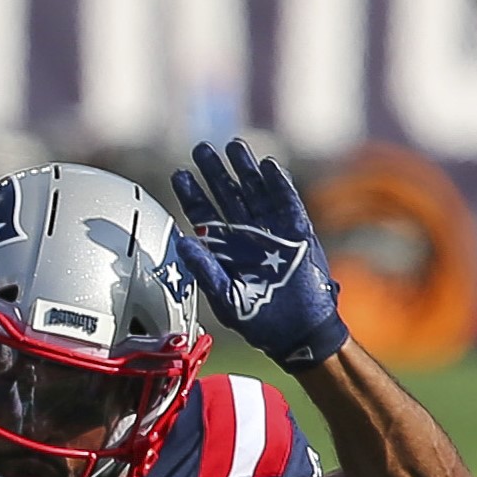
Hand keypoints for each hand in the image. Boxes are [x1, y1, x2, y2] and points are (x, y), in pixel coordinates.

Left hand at [170, 139, 350, 370]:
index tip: (179, 174)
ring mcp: (271, 231)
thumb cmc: (258, 320)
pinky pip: (287, 202)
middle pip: (227, 195)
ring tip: (233, 146)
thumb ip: (204, 269)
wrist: (297, 331)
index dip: (192, 194)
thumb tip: (182, 242)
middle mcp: (245, 235)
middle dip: (214, 172)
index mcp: (224, 250)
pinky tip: (267, 165)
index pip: (203, 215)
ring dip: (245, 169)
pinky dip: (279, 183)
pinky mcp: (297, 231)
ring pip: (255, 192)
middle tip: (201, 149)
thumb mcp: (224, 297)